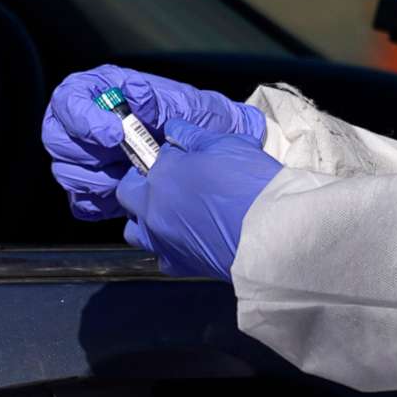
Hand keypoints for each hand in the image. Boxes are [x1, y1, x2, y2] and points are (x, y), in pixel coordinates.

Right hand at [42, 67, 266, 221]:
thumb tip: (135, 94)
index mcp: (101, 91)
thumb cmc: (196, 119)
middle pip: (57, 140)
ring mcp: (87, 156)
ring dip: (97, 181)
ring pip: (66, 172)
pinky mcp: (93, 188)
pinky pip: (81, 202)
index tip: (113, 135)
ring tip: (129, 177)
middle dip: (89, 155)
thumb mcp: (182, 103)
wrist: (212, 153)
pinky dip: (101, 203)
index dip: (82, 119)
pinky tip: (126, 197)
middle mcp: (86, 122)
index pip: (67, 100)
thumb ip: (156, 99)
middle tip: (123, 161)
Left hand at [117, 119, 281, 279]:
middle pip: (127, 193)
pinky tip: (184, 241)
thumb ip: (193, 136)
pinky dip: (166, 248)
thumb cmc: (248, 182)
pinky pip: (160, 257)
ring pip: (135, 230)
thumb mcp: (227, 145)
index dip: (166, 154)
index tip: (179, 155)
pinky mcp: (177, 265)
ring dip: (144, 218)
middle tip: (165, 181)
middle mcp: (152, 208)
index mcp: (162, 174)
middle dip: (139, 184)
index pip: (151, 157)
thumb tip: (173, 130)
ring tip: (168, 213)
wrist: (268, 234)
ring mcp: (161, 240)